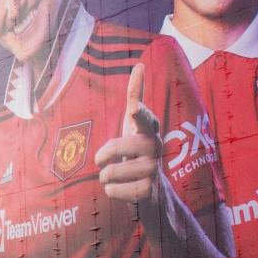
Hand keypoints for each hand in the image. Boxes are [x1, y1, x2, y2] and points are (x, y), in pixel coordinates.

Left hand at [94, 63, 162, 201]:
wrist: (154, 190)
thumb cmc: (138, 150)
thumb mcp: (134, 124)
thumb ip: (135, 96)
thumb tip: (140, 65)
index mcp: (149, 130)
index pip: (145, 119)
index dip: (139, 114)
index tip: (133, 109)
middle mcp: (155, 148)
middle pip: (117, 146)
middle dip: (103, 154)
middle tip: (102, 161)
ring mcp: (155, 170)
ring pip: (110, 172)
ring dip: (105, 176)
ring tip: (115, 175)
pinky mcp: (149, 192)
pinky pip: (113, 191)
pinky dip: (111, 191)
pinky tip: (122, 189)